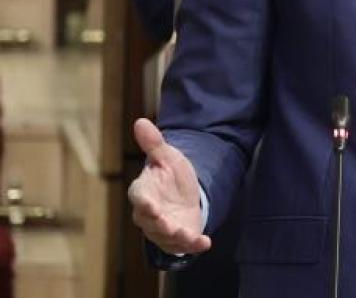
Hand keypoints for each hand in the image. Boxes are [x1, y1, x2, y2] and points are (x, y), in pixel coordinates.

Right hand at [128, 118, 210, 255]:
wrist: (185, 193)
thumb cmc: (170, 175)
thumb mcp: (167, 157)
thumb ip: (154, 144)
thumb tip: (140, 121)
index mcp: (144, 192)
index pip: (139, 197)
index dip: (143, 202)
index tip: (149, 204)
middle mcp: (149, 214)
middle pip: (149, 221)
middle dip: (158, 224)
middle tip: (167, 224)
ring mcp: (163, 228)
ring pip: (165, 236)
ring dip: (175, 237)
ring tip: (187, 235)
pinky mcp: (178, 237)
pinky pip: (183, 245)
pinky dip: (194, 246)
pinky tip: (205, 243)